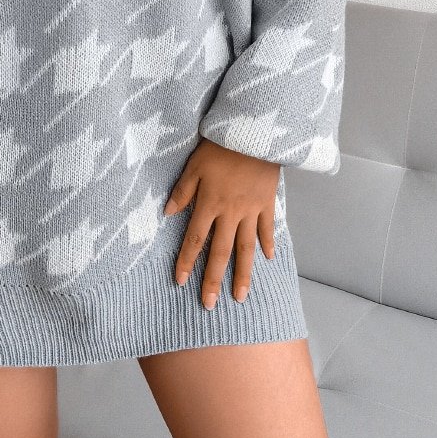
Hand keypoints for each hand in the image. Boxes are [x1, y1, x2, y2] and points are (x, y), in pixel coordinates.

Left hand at [163, 135, 280, 309]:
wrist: (253, 132)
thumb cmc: (219, 146)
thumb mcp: (194, 165)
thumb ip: (182, 191)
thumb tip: (167, 213)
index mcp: (209, 204)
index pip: (195, 239)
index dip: (186, 261)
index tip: (180, 281)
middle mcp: (231, 213)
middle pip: (220, 252)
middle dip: (213, 279)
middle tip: (209, 304)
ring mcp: (252, 210)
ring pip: (246, 248)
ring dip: (242, 274)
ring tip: (239, 296)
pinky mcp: (267, 202)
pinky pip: (268, 228)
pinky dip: (268, 244)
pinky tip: (268, 259)